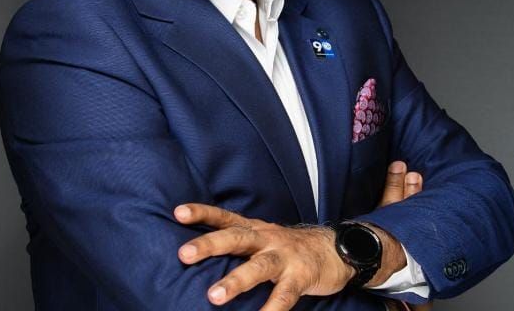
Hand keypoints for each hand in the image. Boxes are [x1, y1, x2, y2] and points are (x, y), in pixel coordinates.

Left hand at [174, 161, 427, 309]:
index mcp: (254, 228)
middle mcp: (267, 238)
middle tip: (183, 253)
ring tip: (213, 297)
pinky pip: (285, 296)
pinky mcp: (301, 276)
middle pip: (236, 237)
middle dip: (209, 245)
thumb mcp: (263, 235)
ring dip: (235, 281)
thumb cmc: (287, 246)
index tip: (178, 212)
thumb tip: (199, 249)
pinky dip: (272, 310)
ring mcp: (284, 256)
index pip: (224, 217)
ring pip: (257, 267)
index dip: (202, 213)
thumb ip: (237, 239)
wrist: (335, 248)